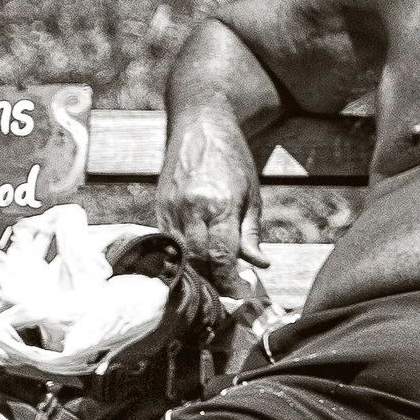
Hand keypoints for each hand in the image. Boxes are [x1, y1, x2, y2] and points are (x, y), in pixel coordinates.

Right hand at [158, 113, 267, 292]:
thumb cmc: (233, 160)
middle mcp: (191, 209)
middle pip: (198, 260)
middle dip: (212, 281)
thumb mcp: (253, 196)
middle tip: (227, 292)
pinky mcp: (159, 206)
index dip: (229, 280)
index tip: (239, 292)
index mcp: (219, 206)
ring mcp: (171, 208)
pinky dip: (181, 256)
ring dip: (196, 271)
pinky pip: (168, 241)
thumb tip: (260, 264)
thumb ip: (252, 233)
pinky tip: (195, 262)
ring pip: (180, 254)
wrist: (199, 126)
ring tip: (213, 280)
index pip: (221, 256)